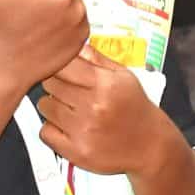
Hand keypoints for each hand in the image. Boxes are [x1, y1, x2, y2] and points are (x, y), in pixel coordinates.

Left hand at [37, 45, 176, 176]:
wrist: (150, 147)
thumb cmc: (136, 110)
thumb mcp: (124, 77)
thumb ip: (96, 59)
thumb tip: (73, 44)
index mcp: (105, 84)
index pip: (63, 64)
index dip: (60, 65)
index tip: (65, 70)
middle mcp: (93, 106)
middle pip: (50, 83)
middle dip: (57, 84)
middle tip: (71, 91)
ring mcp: (83, 130)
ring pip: (44, 106)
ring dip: (53, 106)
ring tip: (72, 110)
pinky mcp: (75, 151)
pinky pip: (44, 132)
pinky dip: (52, 129)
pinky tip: (68, 127)